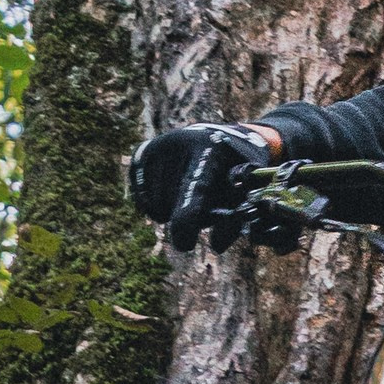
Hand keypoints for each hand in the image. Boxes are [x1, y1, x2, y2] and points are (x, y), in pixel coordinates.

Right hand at [128, 122, 294, 254]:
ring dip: (173, 211)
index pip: (193, 191)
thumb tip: (216, 247)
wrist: (216, 136)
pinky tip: (172, 189)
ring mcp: (156, 147)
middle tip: (205, 203)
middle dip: (189, 217)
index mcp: (210, 149)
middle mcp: (178, 143)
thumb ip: (234, 219)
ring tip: (189, 191)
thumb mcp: (243, 191)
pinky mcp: (140, 153)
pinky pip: (144, 200)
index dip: (187, 222)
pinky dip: (158, 205)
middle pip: (174, 204)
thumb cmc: (234, 171)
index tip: (184, 245)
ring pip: (157, 206)